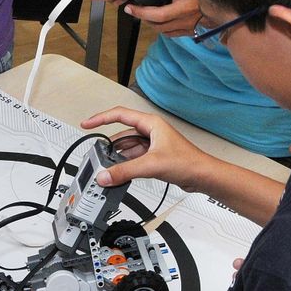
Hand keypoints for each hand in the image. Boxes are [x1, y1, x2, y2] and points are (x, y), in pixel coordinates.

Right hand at [79, 105, 202, 191]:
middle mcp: (150, 131)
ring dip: (118, 157)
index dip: (101, 118)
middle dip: (109, 145)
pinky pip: (134, 158)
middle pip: (122, 134)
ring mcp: (152, 144)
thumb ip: (124, 171)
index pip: (119, 115)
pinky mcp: (154, 157)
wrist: (203, 176)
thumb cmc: (188, 162)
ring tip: (107, 167)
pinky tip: (120, 173)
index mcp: (150, 123)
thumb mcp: (151, 165)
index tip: (88, 124)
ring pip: (127, 148)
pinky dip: (126, 165)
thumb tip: (105, 175)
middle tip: (96, 154)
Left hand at [124, 0, 201, 37]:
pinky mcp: (188, 31)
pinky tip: (152, 21)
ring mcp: (187, 22)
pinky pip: (168, 33)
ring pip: (162, 26)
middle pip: (161, 14)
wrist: (217, 6)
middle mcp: (187, 8)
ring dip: (147, 21)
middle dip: (142, 12)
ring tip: (138, 14)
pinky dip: (158, 27)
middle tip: (129, 8)